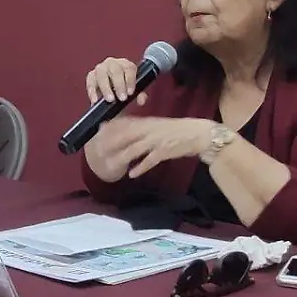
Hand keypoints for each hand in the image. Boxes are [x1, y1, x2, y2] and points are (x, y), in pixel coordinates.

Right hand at [86, 57, 148, 104]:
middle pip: (115, 71)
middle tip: (122, 98)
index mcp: (125, 65)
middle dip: (119, 85)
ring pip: (102, 74)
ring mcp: (101, 68)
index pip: (129, 69)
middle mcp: (113, 64)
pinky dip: (92, 91)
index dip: (130, 80)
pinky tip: (95, 100)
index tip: (130, 92)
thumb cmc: (124, 88)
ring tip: (110, 99)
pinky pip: (90, 81)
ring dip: (106, 88)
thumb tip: (141, 100)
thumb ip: (139, 95)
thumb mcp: (133, 90)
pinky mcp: (91, 76)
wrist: (113, 90)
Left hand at [90, 117, 213, 178]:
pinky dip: (140, 167)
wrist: (198, 134)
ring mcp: (156, 141)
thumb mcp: (157, 125)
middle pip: (125, 136)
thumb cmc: (176, 130)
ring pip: (135, 149)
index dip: (111, 127)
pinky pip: (149, 160)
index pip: (125, 123)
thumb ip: (142, 128)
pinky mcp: (164, 151)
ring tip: (110, 165)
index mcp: (147, 122)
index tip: (98, 131)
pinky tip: (131, 174)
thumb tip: (126, 130)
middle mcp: (149, 130)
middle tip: (98, 150)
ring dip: (122, 157)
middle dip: (111, 143)